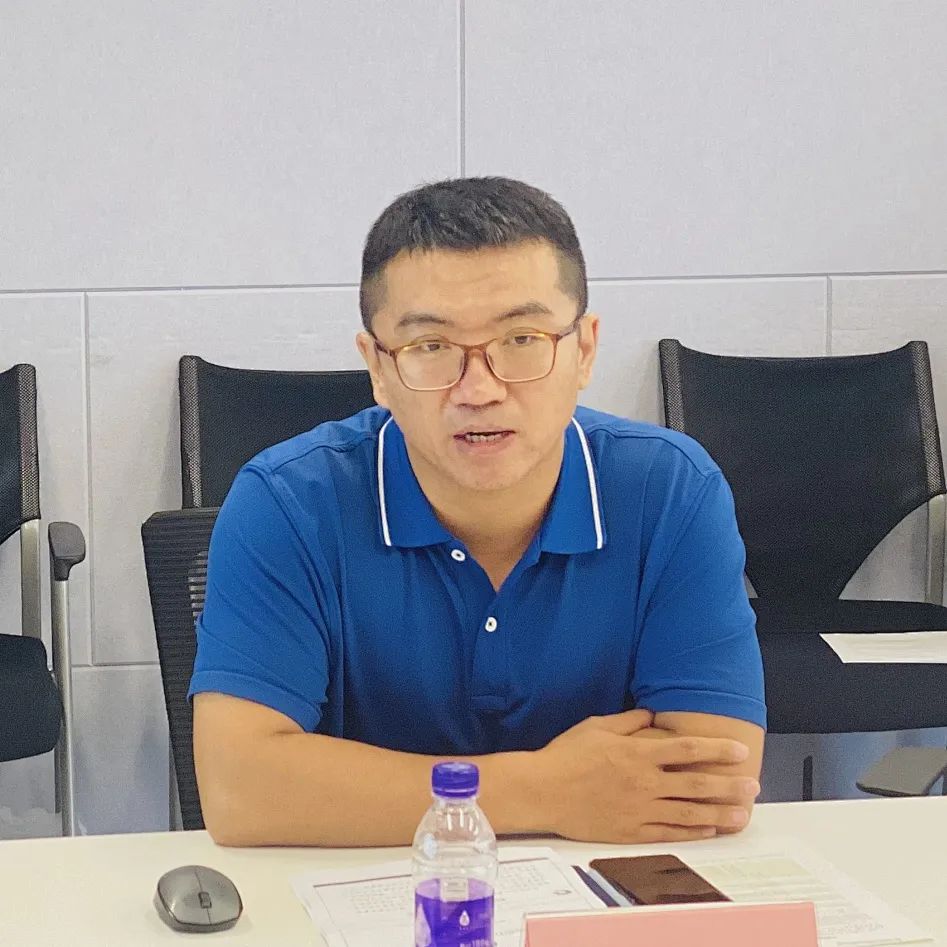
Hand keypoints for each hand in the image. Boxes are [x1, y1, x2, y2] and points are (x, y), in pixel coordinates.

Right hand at [535, 710, 759, 842]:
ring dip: (719, 813)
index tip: (740, 751)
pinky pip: (669, 832)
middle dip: (729, 784)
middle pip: (697, 783)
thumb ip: (628, 722)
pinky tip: (708, 831)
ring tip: (742, 814)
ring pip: (689, 813)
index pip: (688, 749)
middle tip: (753, 786)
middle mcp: (644, 782)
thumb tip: (652, 716)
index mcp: (638, 753)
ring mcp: (639, 809)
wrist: (542, 790)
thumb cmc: (566, 755)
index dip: (718, 750)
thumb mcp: (596, 726)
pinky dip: (691, 832)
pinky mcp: (630, 831)